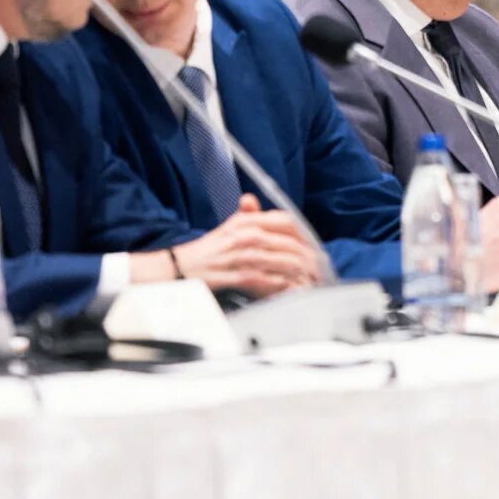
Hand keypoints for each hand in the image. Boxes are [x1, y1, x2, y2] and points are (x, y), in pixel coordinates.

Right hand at [142, 194, 320, 296]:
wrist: (178, 268)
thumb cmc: (207, 251)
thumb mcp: (230, 228)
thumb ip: (251, 217)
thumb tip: (264, 205)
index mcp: (247, 221)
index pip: (287, 221)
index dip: (305, 235)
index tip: (316, 247)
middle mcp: (246, 234)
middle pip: (290, 244)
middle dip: (309, 260)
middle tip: (320, 271)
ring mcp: (241, 255)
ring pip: (282, 263)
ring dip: (299, 276)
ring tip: (311, 285)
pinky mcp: (235, 275)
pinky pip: (266, 281)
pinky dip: (281, 288)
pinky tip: (290, 293)